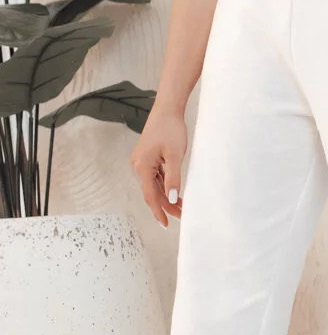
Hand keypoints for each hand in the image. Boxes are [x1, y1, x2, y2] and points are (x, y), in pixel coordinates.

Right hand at [130, 105, 187, 226]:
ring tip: (182, 207)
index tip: (165, 224)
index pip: (150, 196)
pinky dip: (165, 186)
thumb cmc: (171, 129)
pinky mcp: (148, 158)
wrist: (167, 109)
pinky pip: (155, 177)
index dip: (158, 211)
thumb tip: (171, 198)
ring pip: (154, 186)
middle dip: (166, 205)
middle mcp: (138, 166)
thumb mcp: (175, 156)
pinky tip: (175, 193)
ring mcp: (142, 162)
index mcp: (142, 167)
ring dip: (167, 196)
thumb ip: (173, 179)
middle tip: (182, 215)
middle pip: (152, 192)